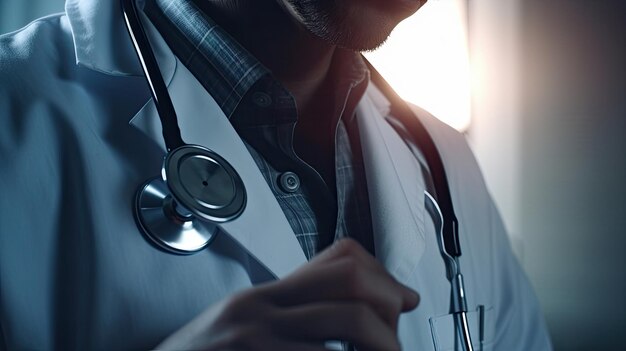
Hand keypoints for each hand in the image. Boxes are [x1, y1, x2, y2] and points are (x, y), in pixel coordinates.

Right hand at [157, 238, 419, 349]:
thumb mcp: (244, 323)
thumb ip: (292, 310)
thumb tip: (349, 311)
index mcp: (264, 295)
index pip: (337, 259)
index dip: (382, 277)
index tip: (404, 297)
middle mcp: (260, 310)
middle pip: (348, 283)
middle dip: (387, 311)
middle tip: (397, 341)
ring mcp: (257, 339)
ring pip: (345, 325)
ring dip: (380, 346)